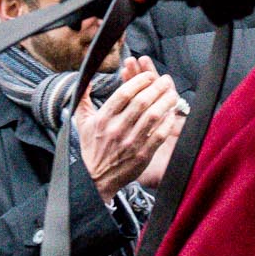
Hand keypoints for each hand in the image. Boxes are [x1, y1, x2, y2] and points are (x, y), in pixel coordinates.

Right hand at [78, 57, 184, 200]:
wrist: (95, 179)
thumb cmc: (91, 148)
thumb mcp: (82, 122)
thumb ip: (82, 99)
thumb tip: (85, 78)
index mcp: (103, 118)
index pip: (124, 93)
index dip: (139, 80)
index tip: (148, 76)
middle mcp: (117, 129)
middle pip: (141, 101)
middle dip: (156, 87)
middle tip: (165, 81)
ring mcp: (131, 142)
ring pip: (153, 116)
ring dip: (165, 102)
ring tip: (172, 94)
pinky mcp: (142, 155)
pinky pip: (159, 134)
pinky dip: (167, 122)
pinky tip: (171, 114)